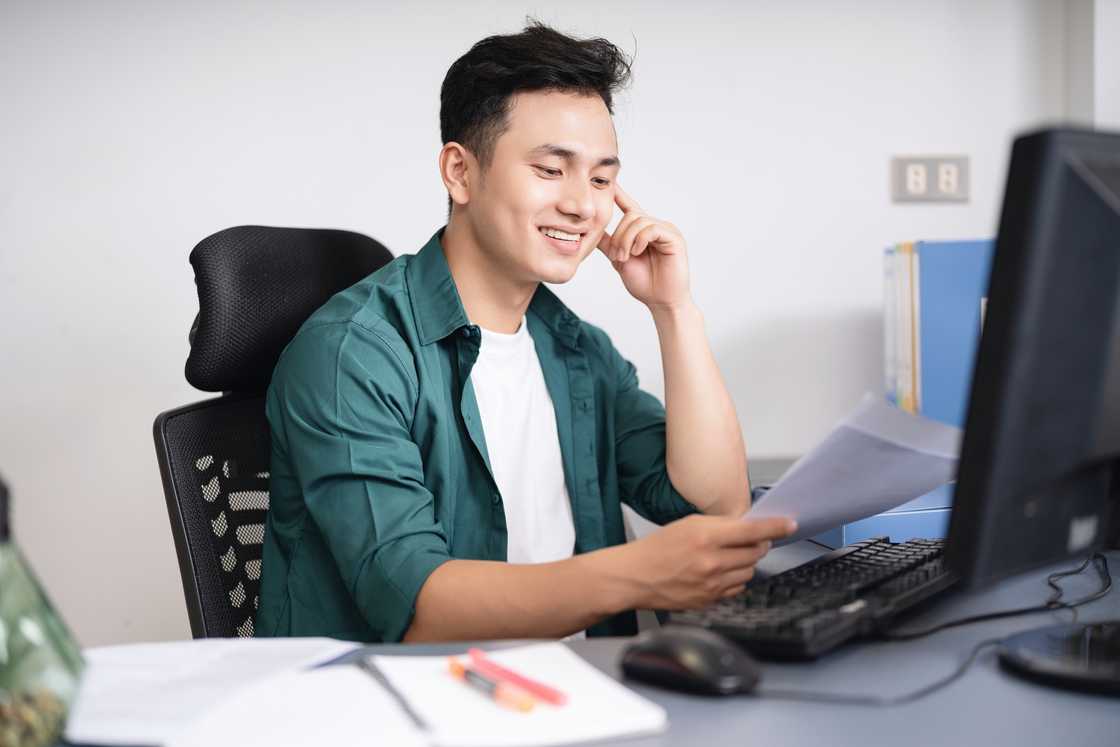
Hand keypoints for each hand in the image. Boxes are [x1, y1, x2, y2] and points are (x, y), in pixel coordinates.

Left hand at [597, 184, 690, 309]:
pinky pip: (651, 228)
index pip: (630, 207)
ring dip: (627, 240)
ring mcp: (666, 230)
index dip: (619, 194)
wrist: (660, 301)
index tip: (609, 182)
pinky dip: (640, 240)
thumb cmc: (644, 283)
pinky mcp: (673, 237)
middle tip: (618, 256)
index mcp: (643, 231)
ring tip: (626, 257)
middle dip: (619, 235)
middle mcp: (655, 227)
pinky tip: (638, 252)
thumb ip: (608, 243)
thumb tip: (591, 230)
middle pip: (630, 215)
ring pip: (639, 221)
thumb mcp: (619, 259)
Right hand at [623, 514, 796, 609]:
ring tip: (727, 556)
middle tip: (752, 539)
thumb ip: (720, 525)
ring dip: (746, 561)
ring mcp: (712, 585)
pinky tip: (719, 571)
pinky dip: (735, 578)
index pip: (752, 530)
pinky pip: (737, 588)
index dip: (775, 527)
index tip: (789, 524)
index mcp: (705, 537)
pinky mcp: (710, 601)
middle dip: (759, 543)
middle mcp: (711, 562)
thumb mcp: (688, 525)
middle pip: (756, 552)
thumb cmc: (657, 549)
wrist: (636, 577)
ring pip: (749, 571)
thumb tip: (748, 526)